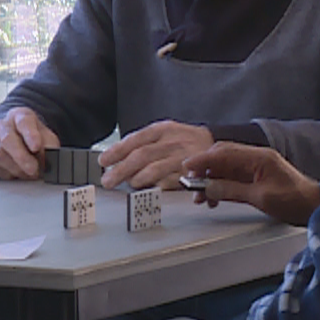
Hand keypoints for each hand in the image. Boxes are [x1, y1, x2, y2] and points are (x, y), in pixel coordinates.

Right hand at [0, 107, 59, 179]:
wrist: (16, 140)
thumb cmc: (32, 138)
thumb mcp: (46, 137)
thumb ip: (50, 146)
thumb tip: (50, 158)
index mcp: (19, 116)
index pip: (24, 122)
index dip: (30, 134)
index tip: (36, 146)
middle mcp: (2, 126)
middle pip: (7, 139)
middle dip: (21, 157)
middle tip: (33, 169)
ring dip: (17, 168)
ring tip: (30, 172)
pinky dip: (7, 173)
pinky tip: (16, 171)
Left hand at [98, 120, 213, 189]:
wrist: (216, 145)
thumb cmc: (184, 141)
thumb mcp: (164, 134)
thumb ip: (142, 144)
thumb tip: (115, 159)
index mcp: (162, 130)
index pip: (135, 139)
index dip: (117, 150)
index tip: (103, 161)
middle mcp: (172, 141)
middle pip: (142, 155)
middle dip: (122, 169)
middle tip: (108, 180)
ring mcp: (183, 157)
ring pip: (156, 168)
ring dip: (139, 178)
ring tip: (129, 184)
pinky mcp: (193, 172)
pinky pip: (173, 181)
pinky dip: (160, 185)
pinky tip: (151, 190)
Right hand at [182, 143, 319, 226]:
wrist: (314, 206)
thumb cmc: (294, 200)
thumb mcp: (260, 197)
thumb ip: (232, 190)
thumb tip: (209, 187)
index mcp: (258, 157)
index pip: (224, 153)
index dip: (203, 160)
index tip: (187, 167)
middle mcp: (256, 158)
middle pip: (222, 157)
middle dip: (204, 169)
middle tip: (191, 182)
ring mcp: (257, 167)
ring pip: (225, 168)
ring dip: (211, 180)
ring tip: (201, 197)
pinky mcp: (257, 177)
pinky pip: (233, 178)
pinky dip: (221, 185)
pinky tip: (215, 197)